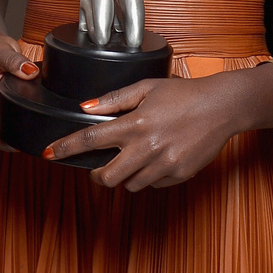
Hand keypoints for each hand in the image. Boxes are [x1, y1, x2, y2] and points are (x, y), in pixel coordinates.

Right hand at [0, 33, 35, 149]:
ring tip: (35, 140)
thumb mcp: (1, 50)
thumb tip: (28, 71)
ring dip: (14, 139)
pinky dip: (18, 129)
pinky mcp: (1, 106)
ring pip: (0, 133)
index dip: (1, 143)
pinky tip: (32, 127)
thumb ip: (14, 60)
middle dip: (11, 146)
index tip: (19, 145)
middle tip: (33, 145)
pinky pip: (7, 123)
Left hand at [44, 67, 272, 191]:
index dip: (66, 148)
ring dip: (125, 176)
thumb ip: (114, 99)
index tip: (49, 154)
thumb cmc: (184, 94)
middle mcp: (148, 148)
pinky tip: (157, 159)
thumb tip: (85, 107)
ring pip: (130, 185)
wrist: (223, 107)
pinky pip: (153, 185)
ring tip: (134, 158)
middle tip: (99, 167)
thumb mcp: (147, 87)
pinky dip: (148, 176)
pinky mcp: (179, 176)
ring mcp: (164, 165)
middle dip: (97, 174)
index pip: (91, 139)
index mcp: (136, 124)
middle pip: (107, 177)